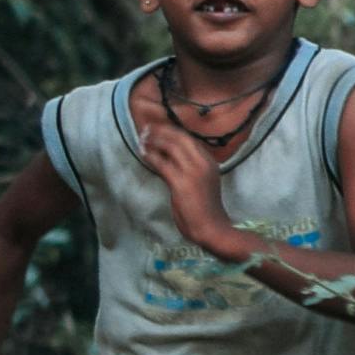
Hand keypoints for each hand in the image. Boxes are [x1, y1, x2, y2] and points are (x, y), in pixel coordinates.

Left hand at [131, 105, 250, 258]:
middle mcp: (203, 162)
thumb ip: (190, 167)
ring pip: (170, 146)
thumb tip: (169, 156)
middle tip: (146, 128)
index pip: (189, 139)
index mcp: (209, 161)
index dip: (171, 131)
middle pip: (179, 138)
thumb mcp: (202, 181)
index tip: (158, 127)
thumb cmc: (205, 208)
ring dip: (154, 140)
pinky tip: (143, 153)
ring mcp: (192, 171)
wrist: (212, 227)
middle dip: (161, 130)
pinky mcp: (181, 183)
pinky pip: (162, 164)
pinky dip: (151, 156)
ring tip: (141, 138)